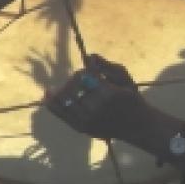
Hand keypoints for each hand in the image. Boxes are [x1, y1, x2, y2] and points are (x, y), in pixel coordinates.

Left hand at [44, 55, 168, 148]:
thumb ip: (108, 66)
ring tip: (69, 85)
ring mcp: (87, 120)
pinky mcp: (81, 128)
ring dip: (65, 87)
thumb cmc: (132, 99)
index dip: (86, 70)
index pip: (86, 75)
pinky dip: (51, 101)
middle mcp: (96, 108)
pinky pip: (60, 112)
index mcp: (109, 93)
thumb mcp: (126, 79)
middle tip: (80, 77)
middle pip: (73, 86)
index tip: (88, 69)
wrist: (136, 126)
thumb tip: (89, 56)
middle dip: (75, 78)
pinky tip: (48, 93)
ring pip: (65, 98)